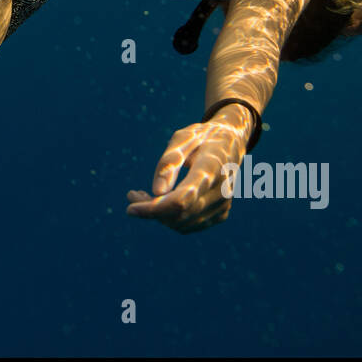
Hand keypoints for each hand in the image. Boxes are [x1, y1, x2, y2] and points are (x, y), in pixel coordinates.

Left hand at [126, 109, 251, 233]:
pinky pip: (189, 225)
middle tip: (132, 195)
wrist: (232, 141)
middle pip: (179, 214)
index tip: (130, 208)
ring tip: (142, 196)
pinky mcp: (221, 213)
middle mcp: (221, 190)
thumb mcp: (182, 138)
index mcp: (212, 168)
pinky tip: (159, 202)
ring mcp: (223, 204)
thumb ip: (169, 163)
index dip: (154, 209)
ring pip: (183, 224)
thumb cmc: (202, 137)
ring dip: (158, 216)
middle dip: (150, 210)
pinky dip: (171, 219)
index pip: (182, 199)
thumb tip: (156, 191)